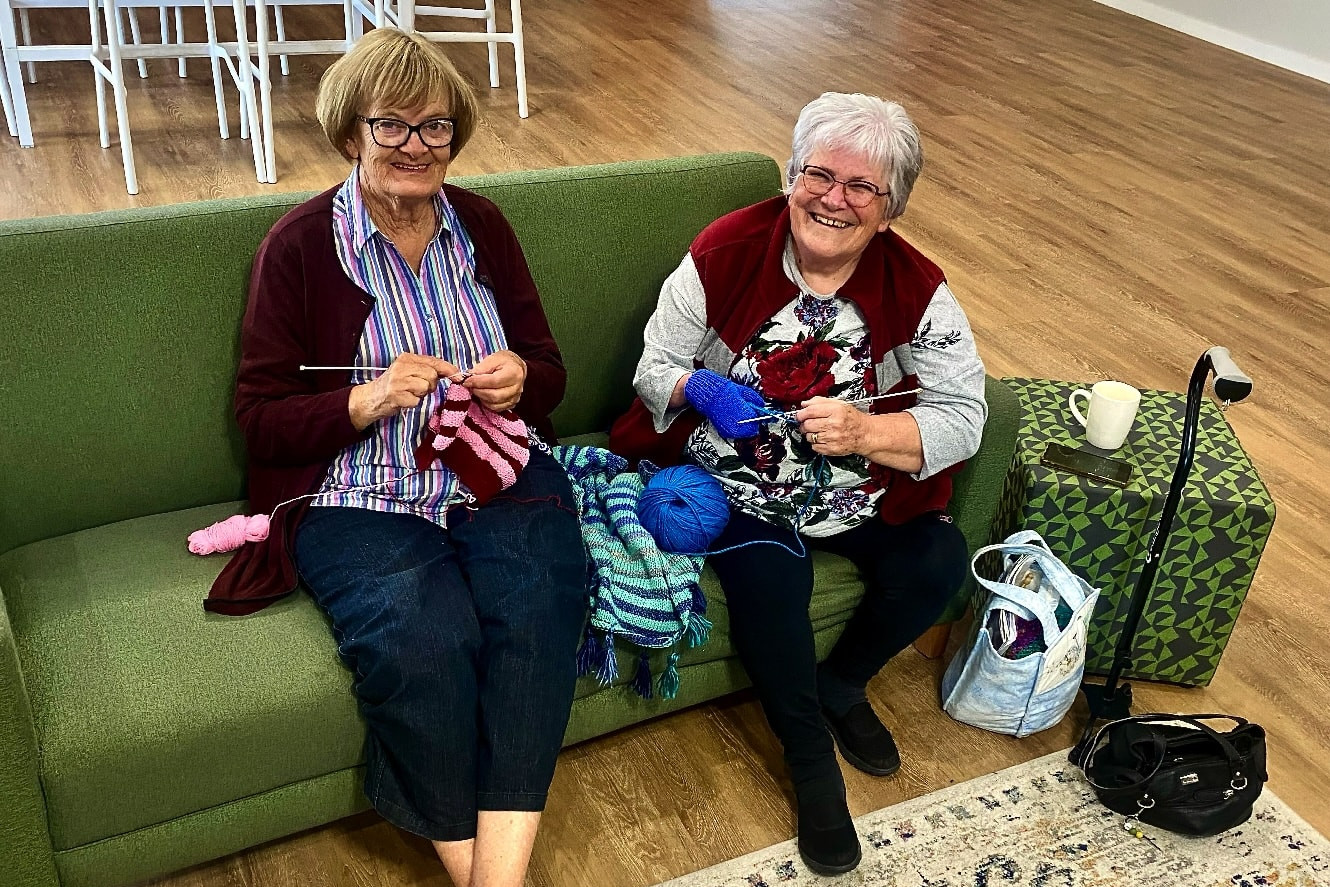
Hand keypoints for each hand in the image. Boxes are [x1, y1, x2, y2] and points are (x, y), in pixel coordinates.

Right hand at [348, 352, 462, 429]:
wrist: (370, 398)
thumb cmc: (394, 385)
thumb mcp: (409, 371)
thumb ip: (427, 369)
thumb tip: (452, 371)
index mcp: (406, 358)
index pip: (433, 361)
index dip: (448, 369)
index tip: (458, 374)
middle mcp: (401, 367)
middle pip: (432, 375)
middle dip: (430, 384)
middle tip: (418, 388)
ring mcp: (397, 381)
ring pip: (426, 387)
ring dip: (421, 394)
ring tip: (409, 393)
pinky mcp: (395, 395)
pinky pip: (416, 401)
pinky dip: (412, 403)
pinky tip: (403, 400)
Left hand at [463, 350, 526, 411]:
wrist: (516, 367)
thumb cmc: (504, 361)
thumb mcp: (492, 359)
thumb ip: (479, 369)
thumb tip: (463, 377)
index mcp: (514, 373)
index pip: (494, 381)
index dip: (477, 382)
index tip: (466, 380)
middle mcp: (517, 388)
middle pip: (494, 395)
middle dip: (478, 391)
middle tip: (470, 385)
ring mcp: (515, 398)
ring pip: (494, 404)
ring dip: (481, 398)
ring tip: (476, 389)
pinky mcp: (511, 404)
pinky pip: (496, 409)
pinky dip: (486, 403)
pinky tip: (483, 395)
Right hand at [684, 369, 765, 438]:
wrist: (709, 395)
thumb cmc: (725, 391)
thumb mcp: (744, 392)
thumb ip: (755, 400)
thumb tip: (762, 405)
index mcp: (744, 413)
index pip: (758, 421)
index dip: (759, 417)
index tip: (759, 414)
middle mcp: (738, 423)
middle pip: (752, 430)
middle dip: (753, 423)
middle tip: (750, 415)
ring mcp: (730, 429)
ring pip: (744, 434)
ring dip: (745, 428)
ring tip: (741, 417)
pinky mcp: (724, 432)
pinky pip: (735, 434)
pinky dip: (737, 429)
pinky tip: (735, 421)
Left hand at [796, 397, 871, 456]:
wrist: (864, 434)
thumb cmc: (851, 418)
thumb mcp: (839, 404)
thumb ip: (820, 401)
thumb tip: (804, 404)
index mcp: (835, 411)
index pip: (810, 411)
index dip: (801, 413)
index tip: (799, 415)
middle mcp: (834, 424)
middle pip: (807, 425)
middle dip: (804, 424)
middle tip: (807, 423)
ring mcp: (832, 438)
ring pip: (809, 437)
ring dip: (810, 434)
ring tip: (818, 431)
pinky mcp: (831, 449)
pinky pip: (814, 447)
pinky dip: (815, 443)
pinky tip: (822, 438)